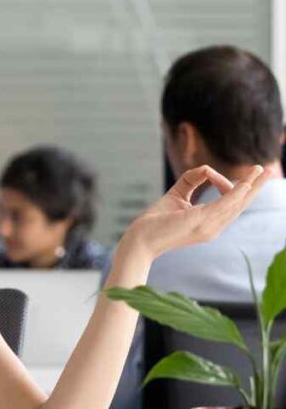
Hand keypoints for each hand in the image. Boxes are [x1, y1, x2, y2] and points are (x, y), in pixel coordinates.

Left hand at [122, 164, 270, 260]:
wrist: (139, 239)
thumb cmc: (155, 222)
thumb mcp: (176, 196)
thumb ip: (190, 181)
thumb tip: (205, 168)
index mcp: (209, 224)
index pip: (231, 205)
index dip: (240, 190)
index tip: (235, 175)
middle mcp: (214, 227)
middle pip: (241, 204)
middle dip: (256, 187)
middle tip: (269, 170)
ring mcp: (210, 226)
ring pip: (237, 203)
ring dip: (251, 185)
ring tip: (262, 170)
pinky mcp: (201, 220)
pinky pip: (224, 205)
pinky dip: (235, 193)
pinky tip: (244, 183)